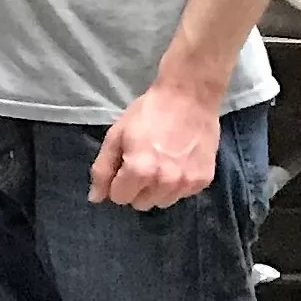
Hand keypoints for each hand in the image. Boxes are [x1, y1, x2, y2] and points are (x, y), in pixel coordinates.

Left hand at [91, 81, 222, 208]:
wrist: (190, 97)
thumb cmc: (148, 113)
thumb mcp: (116, 135)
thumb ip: (103, 169)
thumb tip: (96, 198)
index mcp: (139, 171)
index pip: (119, 198)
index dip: (118, 182)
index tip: (124, 166)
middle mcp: (164, 182)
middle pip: (141, 204)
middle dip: (136, 188)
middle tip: (142, 163)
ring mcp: (187, 183)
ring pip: (162, 202)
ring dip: (157, 189)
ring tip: (161, 163)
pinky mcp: (204, 180)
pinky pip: (182, 195)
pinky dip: (177, 184)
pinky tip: (177, 162)